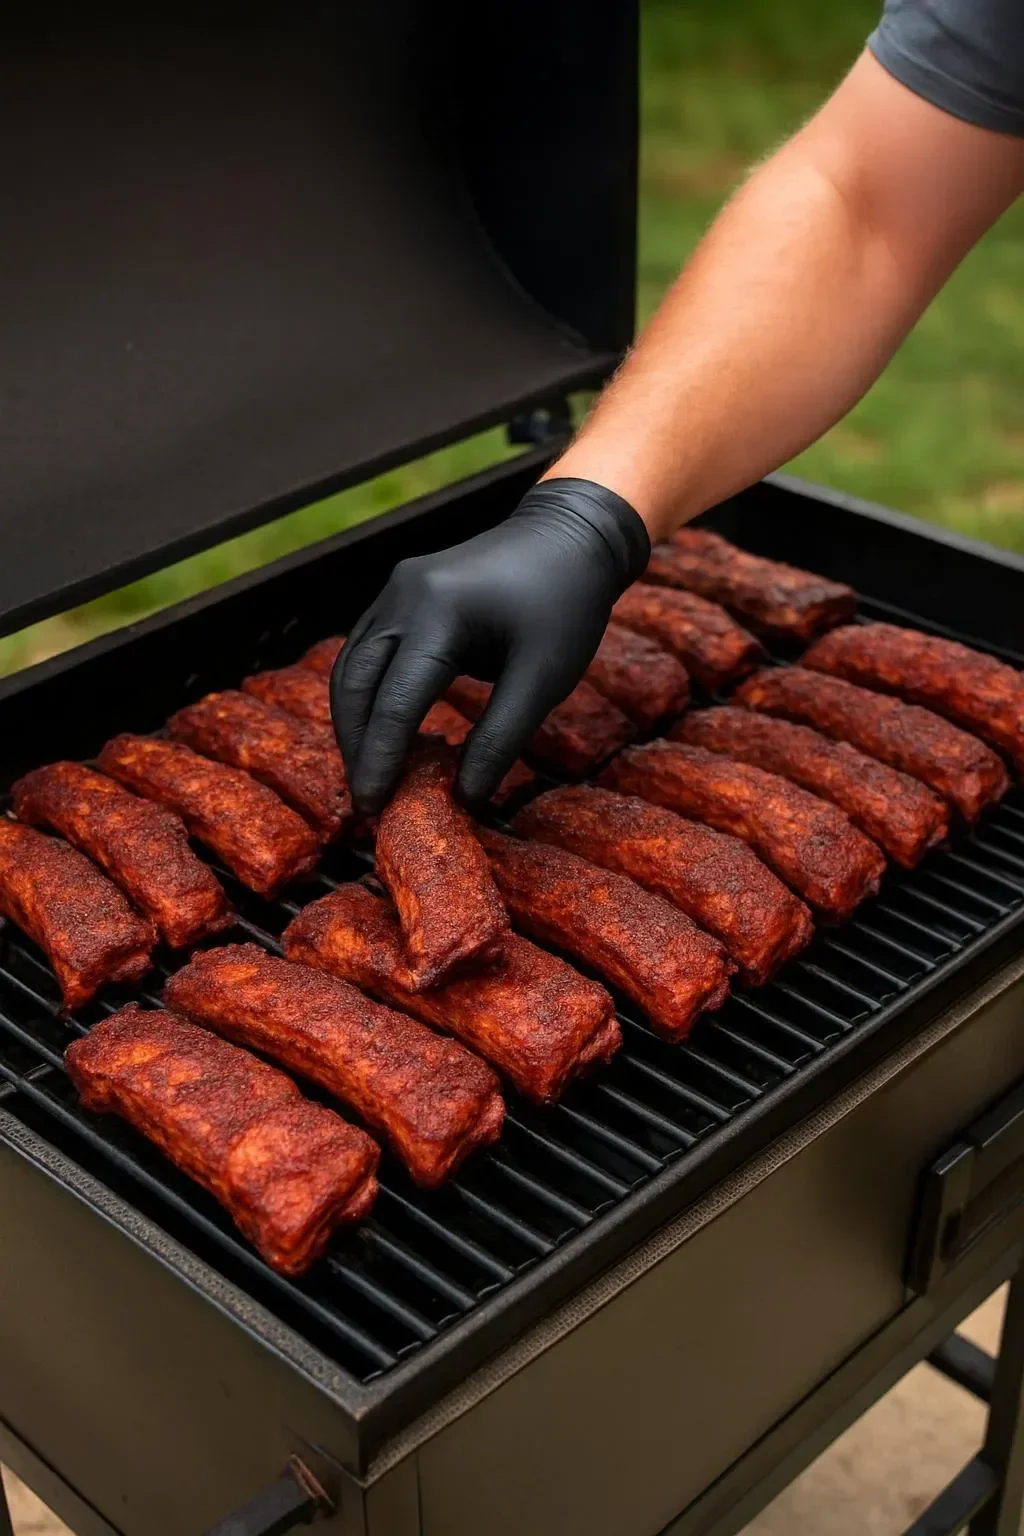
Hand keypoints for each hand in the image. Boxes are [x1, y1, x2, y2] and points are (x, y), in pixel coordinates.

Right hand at [333, 477, 649, 811]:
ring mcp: (394, 590)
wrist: (569, 535)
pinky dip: (366, 695)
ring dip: (355, 723)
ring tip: (370, 773)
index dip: (382, 762)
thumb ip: (501, 738)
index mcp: (439, 613)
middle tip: (367, 802)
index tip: (377, 809)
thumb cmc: (565, 604)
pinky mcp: (398, 594)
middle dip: (356, 747)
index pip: (395, 703)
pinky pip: (366, 651)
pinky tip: (384, 731)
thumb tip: (466, 797)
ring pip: (351, 668)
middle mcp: (402, 596)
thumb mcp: (544, 677)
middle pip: (355, 685)